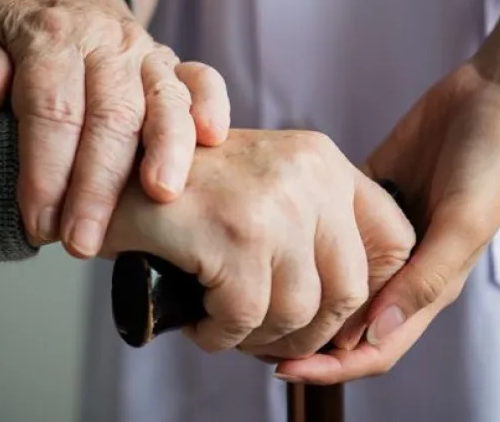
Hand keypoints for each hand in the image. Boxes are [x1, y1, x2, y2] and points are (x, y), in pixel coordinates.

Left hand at [0, 0, 230, 256]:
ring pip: (163, 100)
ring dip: (166, 151)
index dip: (45, 171)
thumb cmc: (5, 19)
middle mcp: (105, 40)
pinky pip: (201, 78)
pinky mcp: (169, 61)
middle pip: (110, 115)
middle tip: (82, 242)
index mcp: (50, 35)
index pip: (52, 109)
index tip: (38, 223)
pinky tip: (212, 139)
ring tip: (160, 196)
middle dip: (98, 185)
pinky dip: (210, 105)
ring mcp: (143, 50)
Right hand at [101, 129, 415, 357]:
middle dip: (309, 332)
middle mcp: (308, 174)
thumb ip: (315, 225)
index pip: (393, 240)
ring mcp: (273, 203)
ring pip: (297, 312)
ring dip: (259, 338)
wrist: (105, 171)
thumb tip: (358, 310)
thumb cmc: (183, 191)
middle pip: (349, 290)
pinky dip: (220, 337)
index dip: (371, 294)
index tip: (332, 318)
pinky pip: (245, 319)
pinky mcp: (233, 235)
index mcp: (322, 160)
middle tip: (268, 339)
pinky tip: (201, 324)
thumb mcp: (264, 187)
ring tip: (225, 327)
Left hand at [274, 62, 499, 383]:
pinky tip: (272, 239)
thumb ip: (423, 280)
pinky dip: (304, 240)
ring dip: (301, 291)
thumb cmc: (492, 162)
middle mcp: (404, 268)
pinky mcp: (369, 196)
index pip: (376, 346)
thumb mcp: (463, 224)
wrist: (496, 94)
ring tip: (254, 292)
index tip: (281, 368)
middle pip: (347, 321)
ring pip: (334, 279)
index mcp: (430, 285)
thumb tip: (373, 333)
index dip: (332, 366)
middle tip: (251, 336)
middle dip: (304, 337)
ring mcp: (383, 233)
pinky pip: (330, 228)